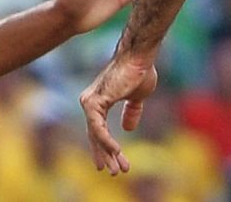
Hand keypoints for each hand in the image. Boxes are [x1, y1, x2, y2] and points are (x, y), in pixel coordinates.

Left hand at [79, 49, 158, 174]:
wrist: (140, 57)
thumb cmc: (140, 72)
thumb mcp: (137, 97)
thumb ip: (131, 111)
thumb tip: (128, 128)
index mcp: (98, 101)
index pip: (98, 130)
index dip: (107, 148)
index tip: (114, 164)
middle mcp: (90, 102)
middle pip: (95, 136)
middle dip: (106, 156)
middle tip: (114, 173)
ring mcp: (89, 102)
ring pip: (96, 136)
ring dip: (108, 154)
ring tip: (119, 169)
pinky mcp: (94, 102)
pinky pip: (98, 129)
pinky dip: (107, 142)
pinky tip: (116, 152)